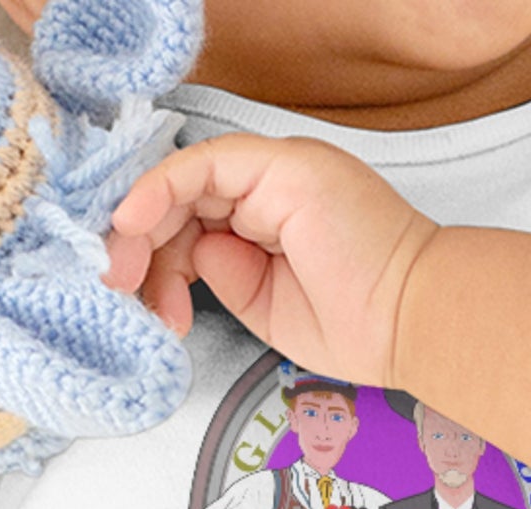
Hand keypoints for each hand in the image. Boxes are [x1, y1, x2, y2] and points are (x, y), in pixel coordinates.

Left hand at [104, 135, 441, 389]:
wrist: (410, 320)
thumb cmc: (362, 323)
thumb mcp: (264, 308)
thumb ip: (223, 275)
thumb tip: (187, 257)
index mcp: (273, 218)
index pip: (193, 220)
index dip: (155, 255)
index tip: (136, 297)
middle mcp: (275, 188)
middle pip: (181, 201)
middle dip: (139, 246)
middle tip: (120, 288)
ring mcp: (280, 172)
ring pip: (185, 181)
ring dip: (142, 228)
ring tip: (128, 276)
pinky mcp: (283, 166)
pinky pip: (202, 163)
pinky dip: (159, 191)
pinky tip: (133, 225)